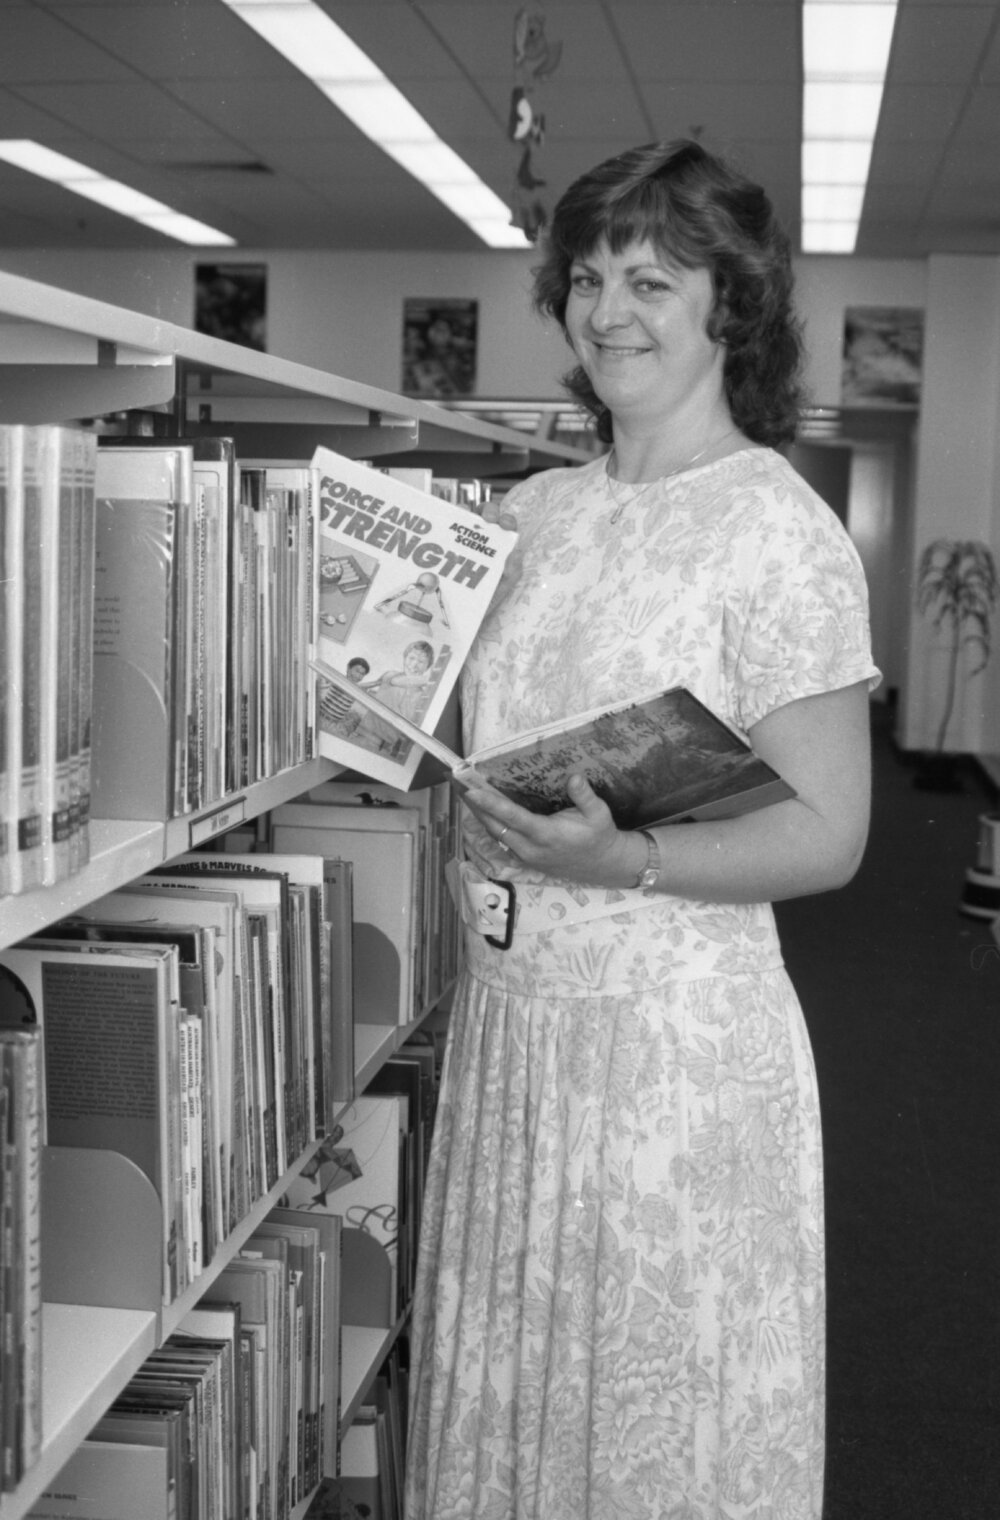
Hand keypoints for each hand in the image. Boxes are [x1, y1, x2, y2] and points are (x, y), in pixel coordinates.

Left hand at [464, 772, 639, 887]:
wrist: (603, 865)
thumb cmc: (599, 835)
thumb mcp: (598, 813)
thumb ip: (584, 796)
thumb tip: (573, 778)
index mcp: (547, 835)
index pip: (513, 818)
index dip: (491, 804)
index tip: (473, 792)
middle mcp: (531, 848)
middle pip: (495, 827)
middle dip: (477, 807)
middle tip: (461, 786)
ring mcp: (526, 857)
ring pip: (496, 836)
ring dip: (481, 817)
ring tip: (468, 796)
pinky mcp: (526, 860)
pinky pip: (502, 842)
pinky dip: (492, 827)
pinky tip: (485, 813)